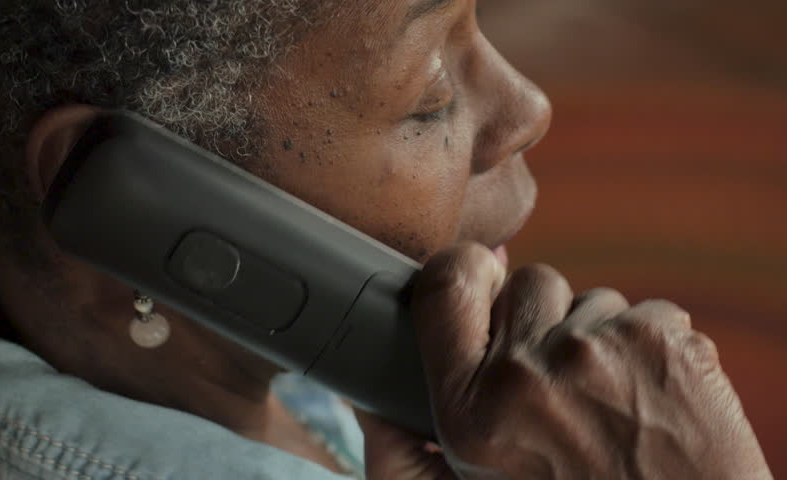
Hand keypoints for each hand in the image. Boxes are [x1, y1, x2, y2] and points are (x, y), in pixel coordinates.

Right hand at [358, 243, 771, 479]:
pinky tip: (651, 403)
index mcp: (470, 411)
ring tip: (610, 406)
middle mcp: (530, 374)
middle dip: (539, 320)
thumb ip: (399, 457)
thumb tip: (369, 400)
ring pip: (591, 301)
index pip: (447, 285)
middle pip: (527, 284)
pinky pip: (646, 313)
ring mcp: (603, 351)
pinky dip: (647, 350)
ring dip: (595, 339)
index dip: (461, 271)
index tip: (477, 278)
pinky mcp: (667, 342)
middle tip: (556, 384)